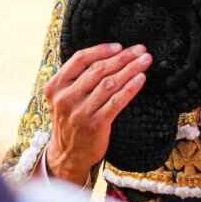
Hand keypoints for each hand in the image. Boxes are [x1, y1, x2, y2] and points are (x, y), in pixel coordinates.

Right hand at [42, 43, 151, 185]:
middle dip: (122, 57)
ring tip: (145, 61)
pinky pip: (116, 102)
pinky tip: (141, 79)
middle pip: (98, 69)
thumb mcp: (60, 98)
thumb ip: (73, 79)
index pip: (79, 59)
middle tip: (140, 50)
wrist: (68, 155)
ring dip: (130, 69)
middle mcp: (65, 98)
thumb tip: (103, 56)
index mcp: (55, 86)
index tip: (119, 46)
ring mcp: (80, 112)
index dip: (101, 50)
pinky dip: (130, 88)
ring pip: (109, 83)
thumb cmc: (69, 121)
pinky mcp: (95, 125)